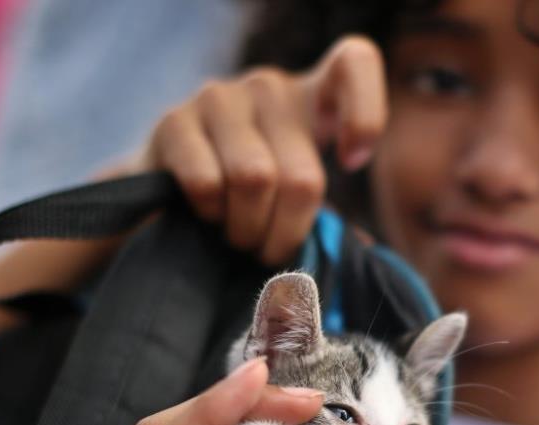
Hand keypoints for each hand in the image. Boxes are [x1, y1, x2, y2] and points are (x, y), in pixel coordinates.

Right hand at [138, 36, 387, 263]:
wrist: (172, 195)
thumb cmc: (255, 200)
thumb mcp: (300, 197)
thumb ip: (332, 215)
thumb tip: (361, 247)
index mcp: (315, 97)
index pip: (356, 61)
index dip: (365, 112)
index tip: (353, 161)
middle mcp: (270, 87)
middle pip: (302, 176)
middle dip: (286, 232)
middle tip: (270, 249)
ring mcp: (220, 97)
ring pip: (254, 179)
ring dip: (248, 228)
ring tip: (241, 235)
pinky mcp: (174, 121)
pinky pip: (206, 182)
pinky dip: (211, 213)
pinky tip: (208, 212)